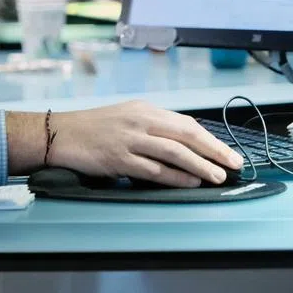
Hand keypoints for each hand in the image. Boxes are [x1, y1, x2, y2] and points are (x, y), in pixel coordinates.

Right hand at [50, 101, 244, 186]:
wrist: (58, 134)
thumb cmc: (92, 129)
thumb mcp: (124, 118)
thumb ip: (151, 128)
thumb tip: (184, 146)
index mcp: (143, 110)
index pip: (185, 123)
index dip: (210, 139)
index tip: (228, 152)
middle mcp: (138, 121)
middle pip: (186, 135)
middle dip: (214, 150)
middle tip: (234, 164)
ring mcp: (129, 139)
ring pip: (174, 152)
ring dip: (200, 165)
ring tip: (218, 176)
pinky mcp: (118, 158)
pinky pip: (154, 169)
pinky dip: (175, 177)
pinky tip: (190, 182)